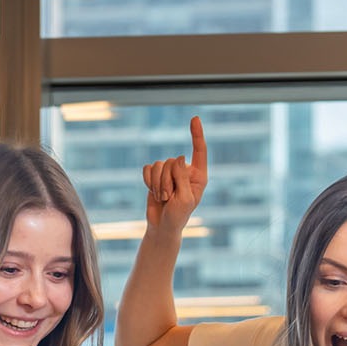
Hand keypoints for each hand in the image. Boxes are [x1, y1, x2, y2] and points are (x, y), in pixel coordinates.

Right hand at [143, 115, 207, 237]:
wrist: (162, 226)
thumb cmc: (178, 216)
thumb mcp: (185, 199)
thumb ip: (183, 177)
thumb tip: (178, 157)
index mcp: (198, 176)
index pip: (199, 151)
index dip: (197, 134)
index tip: (195, 119)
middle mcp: (185, 171)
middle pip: (172, 161)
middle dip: (167, 181)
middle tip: (169, 198)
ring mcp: (169, 172)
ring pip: (159, 164)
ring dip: (158, 184)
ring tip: (163, 198)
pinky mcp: (155, 176)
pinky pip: (148, 169)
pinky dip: (148, 181)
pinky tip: (153, 192)